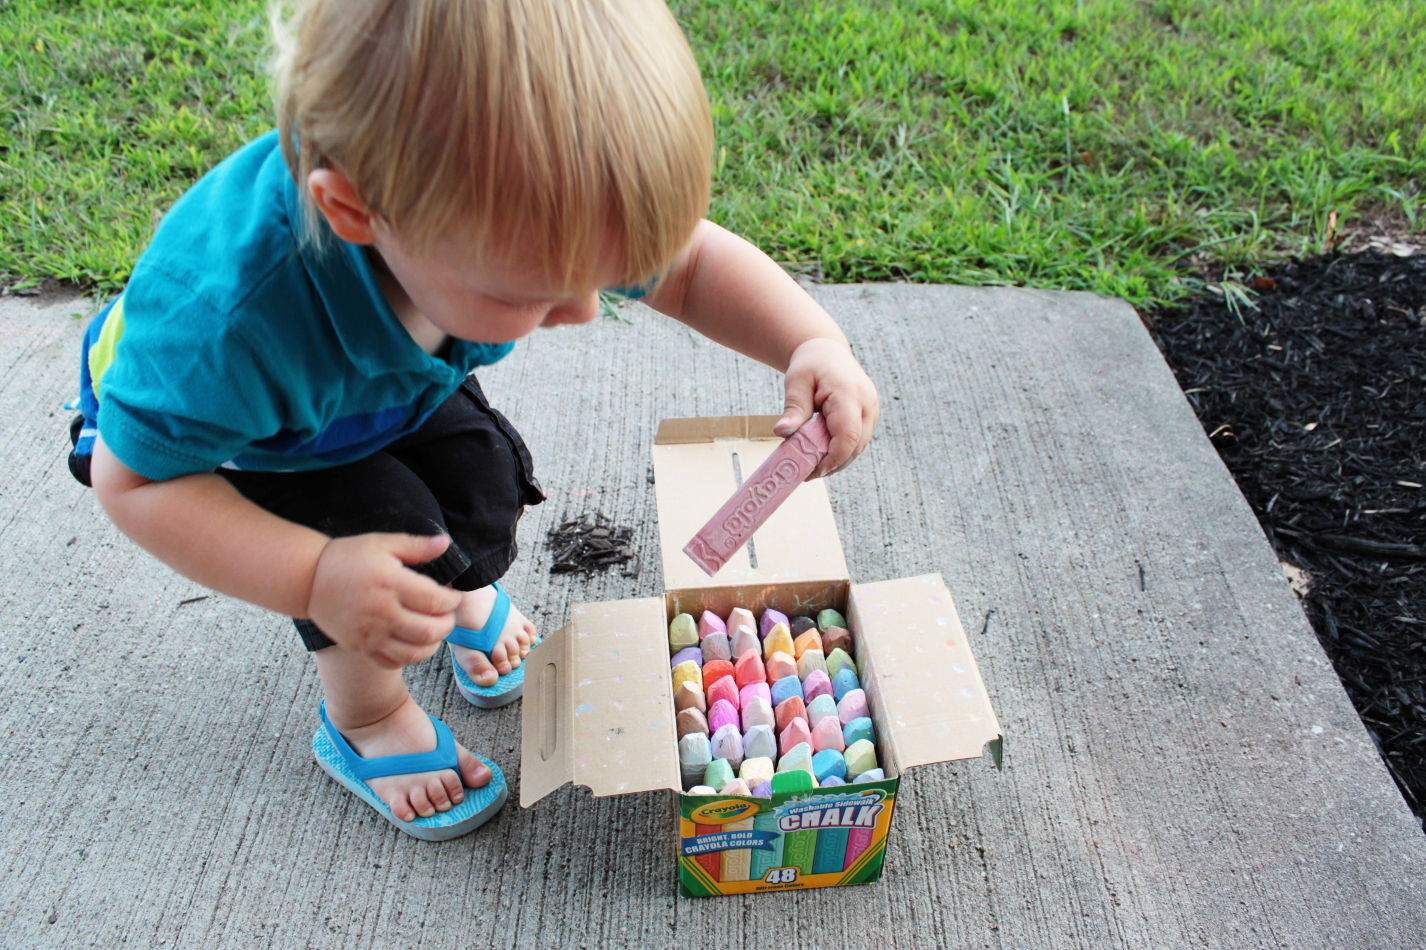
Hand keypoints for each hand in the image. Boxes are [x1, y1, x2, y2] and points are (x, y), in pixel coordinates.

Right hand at [306, 533, 462, 667]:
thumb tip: (445, 543)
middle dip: (448, 624)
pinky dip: (409, 657)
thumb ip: (416, 546)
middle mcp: (382, 612)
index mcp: (391, 584)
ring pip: (415, 653)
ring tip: (433, 629)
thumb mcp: (381, 543)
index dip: (452, 601)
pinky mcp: (360, 647)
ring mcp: (371, 634)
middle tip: (446, 614)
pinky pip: (392, 662)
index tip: (453, 595)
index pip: (436, 601)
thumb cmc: (347, 557)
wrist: (308, 579)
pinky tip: (412, 642)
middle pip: (430, 630)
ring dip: (432, 644)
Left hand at [774, 337, 879, 477]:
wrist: (828, 352)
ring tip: (812, 465)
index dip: (832, 458)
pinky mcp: (870, 417)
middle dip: (833, 464)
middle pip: (856, 446)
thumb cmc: (811, 364)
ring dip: (837, 460)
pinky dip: (842, 451)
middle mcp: (868, 403)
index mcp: (849, 393)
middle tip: (807, 473)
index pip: (848, 435)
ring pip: (859, 447)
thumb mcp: (796, 382)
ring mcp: (872, 411)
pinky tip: (822, 454)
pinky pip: (858, 441)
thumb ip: (793, 408)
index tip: (812, 471)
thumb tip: (782, 432)